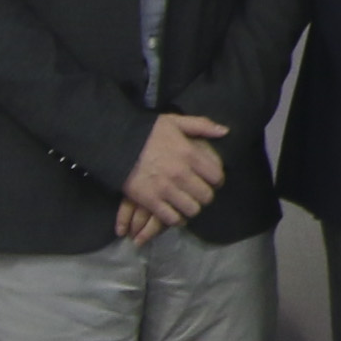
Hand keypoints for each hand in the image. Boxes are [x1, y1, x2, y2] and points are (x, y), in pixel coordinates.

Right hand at [120, 113, 228, 243]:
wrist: (115, 144)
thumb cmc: (147, 132)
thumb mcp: (175, 122)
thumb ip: (202, 125)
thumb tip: (225, 131)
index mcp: (189, 154)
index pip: (217, 176)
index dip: (217, 180)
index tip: (212, 180)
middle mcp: (181, 173)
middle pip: (206, 196)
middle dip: (205, 195)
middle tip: (198, 192)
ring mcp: (165, 189)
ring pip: (192, 210)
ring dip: (191, 208)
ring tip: (186, 202)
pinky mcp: (150, 201)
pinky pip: (172, 218)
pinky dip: (175, 218)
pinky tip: (174, 211)